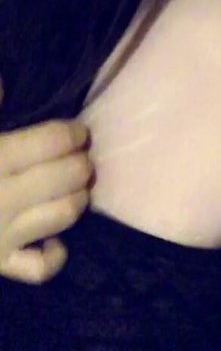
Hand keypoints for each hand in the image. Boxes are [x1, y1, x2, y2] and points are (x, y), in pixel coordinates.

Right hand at [0, 118, 93, 283]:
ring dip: (78, 198)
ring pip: (63, 214)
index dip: (73, 134)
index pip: (52, 141)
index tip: (79, 132)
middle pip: (67, 176)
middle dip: (81, 163)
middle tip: (82, 157)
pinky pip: (41, 267)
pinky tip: (54, 237)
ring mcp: (3, 237)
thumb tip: (4, 84)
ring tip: (76, 187)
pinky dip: (56, 253)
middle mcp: (3, 198)